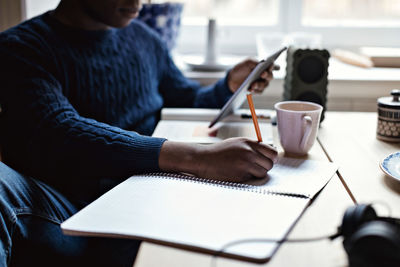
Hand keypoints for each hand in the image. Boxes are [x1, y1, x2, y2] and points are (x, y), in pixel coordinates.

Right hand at [159, 138, 277, 182]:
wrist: (204, 160)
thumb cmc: (220, 152)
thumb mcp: (236, 143)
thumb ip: (252, 147)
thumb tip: (271, 153)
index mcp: (248, 142)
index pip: (272, 151)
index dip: (271, 158)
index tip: (267, 160)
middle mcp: (249, 152)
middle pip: (270, 163)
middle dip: (264, 167)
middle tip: (255, 167)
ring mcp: (245, 164)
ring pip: (263, 173)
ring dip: (257, 173)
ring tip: (245, 170)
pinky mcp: (241, 175)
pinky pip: (252, 179)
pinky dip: (248, 178)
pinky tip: (238, 173)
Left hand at [227, 59, 278, 93]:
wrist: (232, 79)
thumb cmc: (241, 69)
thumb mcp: (246, 63)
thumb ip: (254, 62)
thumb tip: (262, 62)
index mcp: (264, 67)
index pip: (273, 66)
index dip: (274, 66)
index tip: (270, 66)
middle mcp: (265, 75)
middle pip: (270, 76)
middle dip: (267, 75)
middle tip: (262, 74)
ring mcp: (261, 83)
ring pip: (265, 85)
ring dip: (259, 84)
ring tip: (253, 84)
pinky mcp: (257, 90)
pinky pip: (259, 91)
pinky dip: (255, 90)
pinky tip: (250, 89)